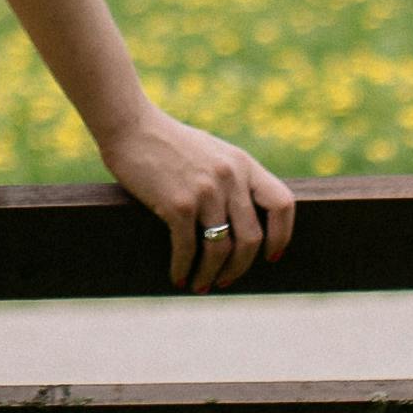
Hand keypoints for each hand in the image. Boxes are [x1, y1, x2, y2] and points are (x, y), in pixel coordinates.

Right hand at [101, 114, 293, 294]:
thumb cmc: (168, 142)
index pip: (282, 204)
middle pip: (251, 238)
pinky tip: (178, 277)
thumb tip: (243, 217)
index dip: (281, 235)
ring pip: (221, 249)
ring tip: (200, 285)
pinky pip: (188, 248)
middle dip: (240, 267)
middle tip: (226, 280)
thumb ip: (232, 177)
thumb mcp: (213, 152)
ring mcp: (206, 191)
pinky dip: (183, 268)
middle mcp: (230, 177)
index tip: (270, 256)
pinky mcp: (179, 204)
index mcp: (243, 164)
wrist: (131, 126)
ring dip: (211, 275)